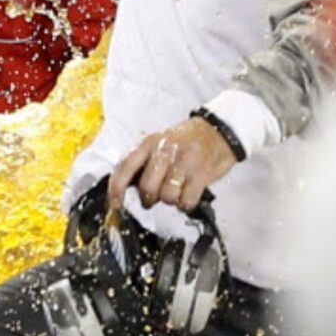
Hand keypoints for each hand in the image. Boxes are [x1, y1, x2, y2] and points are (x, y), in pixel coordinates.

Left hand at [109, 117, 236, 213]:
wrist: (219, 131)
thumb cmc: (187, 141)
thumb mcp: (160, 143)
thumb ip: (144, 162)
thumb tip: (126, 186)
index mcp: (150, 143)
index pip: (125, 167)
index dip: (116, 189)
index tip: (115, 204)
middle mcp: (164, 151)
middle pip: (147, 188)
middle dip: (150, 199)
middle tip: (157, 196)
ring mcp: (184, 162)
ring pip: (167, 196)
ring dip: (171, 200)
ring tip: (178, 190)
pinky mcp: (201, 174)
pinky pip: (186, 200)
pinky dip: (186, 203)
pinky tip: (189, 194)